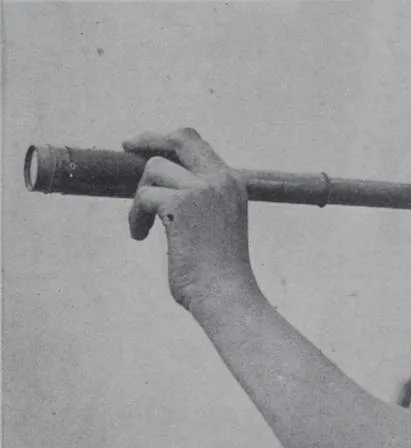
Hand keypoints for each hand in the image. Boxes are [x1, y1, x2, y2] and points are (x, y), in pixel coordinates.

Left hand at [124, 128, 255, 311]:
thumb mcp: (216, 226)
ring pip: (154, 170)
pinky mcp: (180, 203)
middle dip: (148, 139)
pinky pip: (143, 197)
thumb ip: (198, 201)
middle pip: (179, 139)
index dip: (168, 140)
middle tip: (126, 146)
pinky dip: (135, 217)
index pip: (198, 145)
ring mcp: (202, 189)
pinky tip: (139, 236)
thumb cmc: (218, 272)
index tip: (146, 146)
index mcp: (232, 185)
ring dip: (140, 198)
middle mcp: (221, 181)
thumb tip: (159, 187)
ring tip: (142, 227)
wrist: (226, 294)